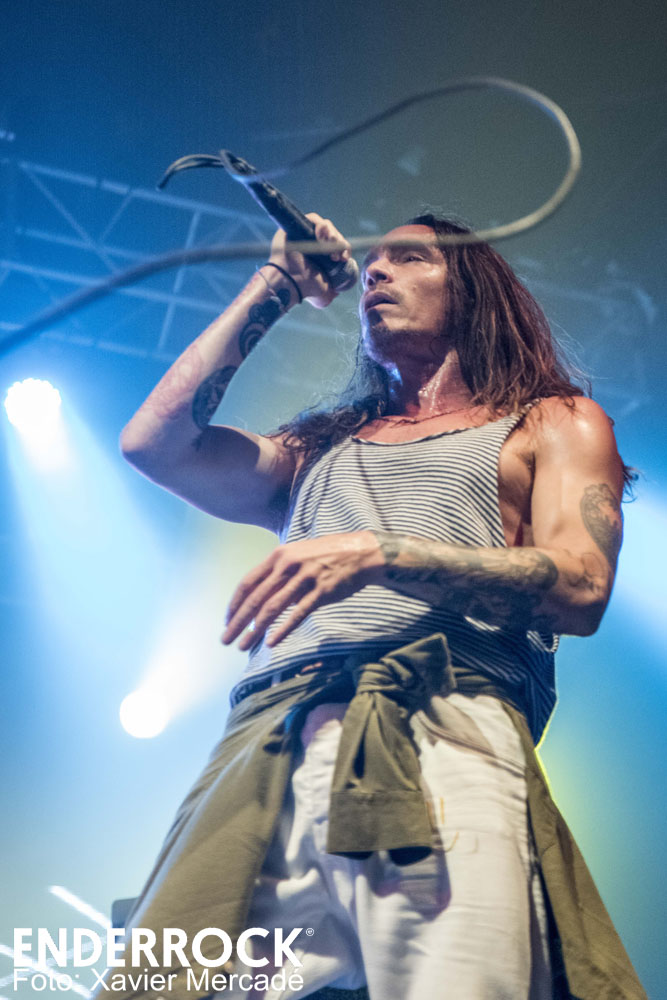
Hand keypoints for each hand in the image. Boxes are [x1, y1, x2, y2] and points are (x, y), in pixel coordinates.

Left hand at [221, 531, 381, 649]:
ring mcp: (304, 579)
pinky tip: (271, 642)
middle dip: (238, 622)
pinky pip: (297, 614)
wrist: (362, 553)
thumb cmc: (328, 555)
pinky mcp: (321, 593)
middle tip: (225, 640)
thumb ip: (279, 574)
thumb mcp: (298, 555)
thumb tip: (261, 597)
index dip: (235, 604)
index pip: (248, 583)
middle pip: (255, 599)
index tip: (227, 620)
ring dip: (254, 630)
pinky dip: (282, 630)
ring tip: (243, 646)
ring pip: (272, 609)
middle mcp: (288, 566)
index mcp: (278, 556)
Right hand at [268, 213, 352, 308]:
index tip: (345, 258)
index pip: (338, 245)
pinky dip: (322, 226)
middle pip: (334, 234)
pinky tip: (322, 238)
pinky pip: (313, 218)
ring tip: (329, 246)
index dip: (344, 248)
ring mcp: (304, 234)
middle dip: (339, 243)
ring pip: (326, 226)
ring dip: (333, 235)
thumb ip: (332, 292)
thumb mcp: (324, 294)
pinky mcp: (296, 225)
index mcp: (320, 256)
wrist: (291, 282)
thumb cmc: (305, 289)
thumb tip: (337, 291)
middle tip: (335, 256)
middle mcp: (312, 244)